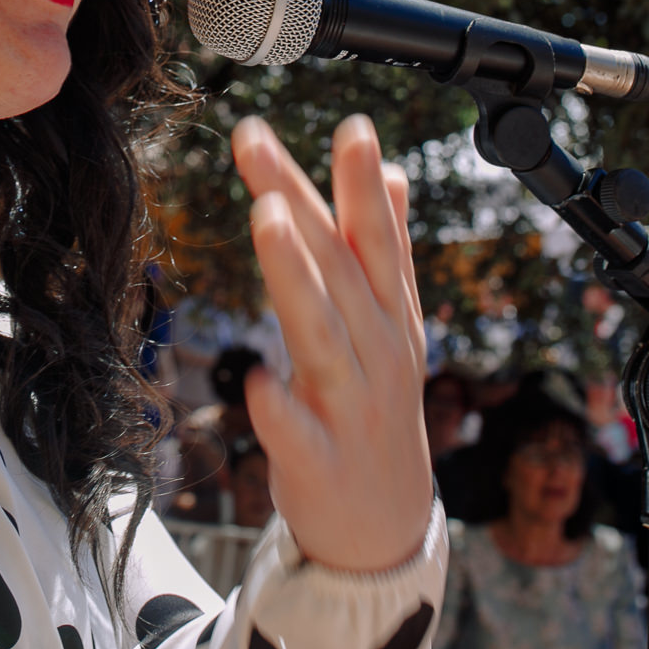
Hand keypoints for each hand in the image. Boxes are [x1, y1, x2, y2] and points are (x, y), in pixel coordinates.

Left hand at [230, 114, 433, 571]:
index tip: (353, 123)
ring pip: (321, 335)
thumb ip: (387, 250)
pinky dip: (279, 406)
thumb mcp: (393, 326)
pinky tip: (255, 377)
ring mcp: (351, 407)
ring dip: (293, 276)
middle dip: (298, 201)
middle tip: (256, 141)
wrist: (384, 525)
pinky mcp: (319, 462)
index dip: (362, 181)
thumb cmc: (378, 409)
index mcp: (390, 315)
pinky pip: (296, 432)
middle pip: (338, 269)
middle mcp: (377, 352)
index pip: (374, 238)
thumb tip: (392, 172)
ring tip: (263, 219)